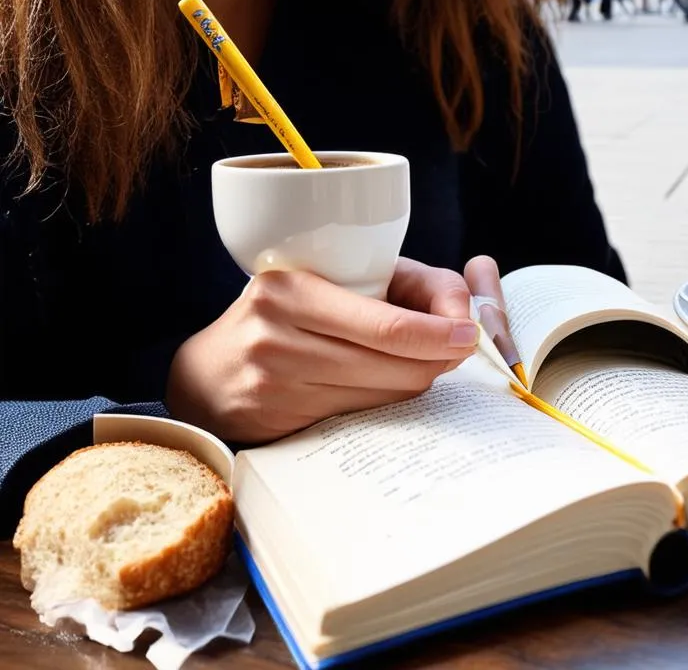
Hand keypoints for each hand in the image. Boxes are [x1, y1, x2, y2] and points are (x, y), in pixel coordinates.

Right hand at [166, 258, 477, 442]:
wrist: (209, 371)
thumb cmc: (290, 312)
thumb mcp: (336, 277)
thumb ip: (407, 284)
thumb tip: (465, 313)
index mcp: (292, 287)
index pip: (385, 325)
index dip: (436, 334)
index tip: (468, 335)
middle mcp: (276, 334)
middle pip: (390, 365)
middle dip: (436, 360)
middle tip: (456, 352)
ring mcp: (274, 383)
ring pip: (380, 395)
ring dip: (413, 382)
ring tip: (419, 365)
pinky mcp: (276, 421)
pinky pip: (357, 417)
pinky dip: (382, 403)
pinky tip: (382, 387)